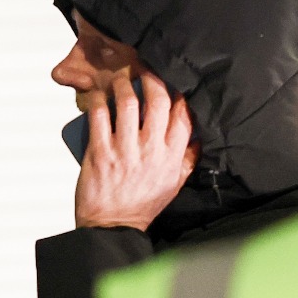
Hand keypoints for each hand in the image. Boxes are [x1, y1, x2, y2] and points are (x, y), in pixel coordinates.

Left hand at [74, 73, 196, 230]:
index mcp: (172, 157)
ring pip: (127, 103)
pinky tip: (99, 94)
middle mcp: (151, 150)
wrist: (113, 226)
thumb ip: (188, 159)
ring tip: (120, 78)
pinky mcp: (99, 152)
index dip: (179, 93)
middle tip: (145, 70)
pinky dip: (98, 100)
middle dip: (152, 79)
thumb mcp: (174, 184)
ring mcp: (124, 150)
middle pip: (157, 101)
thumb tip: (198, 137)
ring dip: (123, 84)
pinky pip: (99, 117)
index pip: (183, 115)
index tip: (172, 81)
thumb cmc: (142, 205)